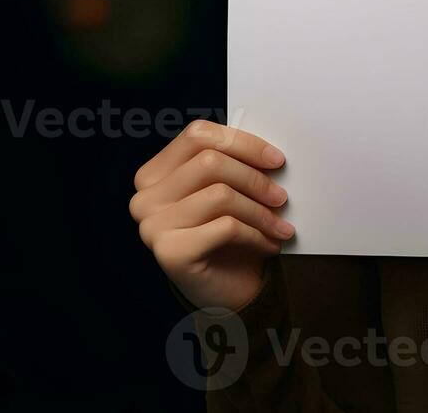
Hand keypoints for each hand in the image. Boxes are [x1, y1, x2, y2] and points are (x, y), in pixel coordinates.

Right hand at [129, 120, 293, 310]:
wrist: (225, 293)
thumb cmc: (228, 237)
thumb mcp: (228, 191)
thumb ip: (233, 163)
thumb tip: (267, 150)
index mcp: (155, 173)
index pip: (197, 135)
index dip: (242, 143)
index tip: (276, 160)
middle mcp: (145, 197)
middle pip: (210, 162)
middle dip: (255, 179)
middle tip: (281, 197)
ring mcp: (152, 226)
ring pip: (220, 194)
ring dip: (260, 211)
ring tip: (280, 224)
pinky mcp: (169, 252)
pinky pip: (226, 227)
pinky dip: (256, 234)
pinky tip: (270, 243)